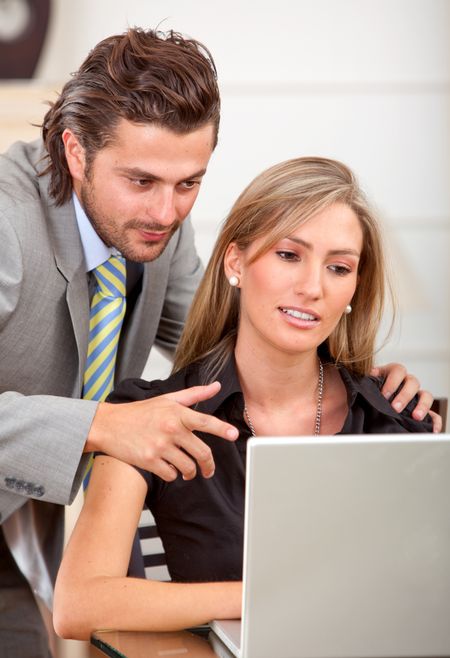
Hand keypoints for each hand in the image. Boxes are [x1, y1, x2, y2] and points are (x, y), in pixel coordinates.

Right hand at [86, 381, 238, 480]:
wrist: (109, 425)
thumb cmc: (139, 412)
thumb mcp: (167, 399)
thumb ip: (194, 394)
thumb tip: (216, 386)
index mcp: (177, 413)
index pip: (205, 421)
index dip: (222, 429)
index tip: (233, 435)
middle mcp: (170, 429)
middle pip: (202, 452)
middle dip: (208, 465)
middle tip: (208, 470)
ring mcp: (160, 446)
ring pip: (187, 467)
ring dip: (190, 472)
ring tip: (187, 470)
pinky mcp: (149, 461)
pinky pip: (171, 474)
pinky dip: (172, 474)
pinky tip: (169, 468)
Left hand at [371, 363, 441, 431]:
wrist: (368, 405)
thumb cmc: (368, 394)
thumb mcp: (366, 386)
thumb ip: (366, 383)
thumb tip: (362, 382)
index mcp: (392, 373)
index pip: (397, 370)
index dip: (392, 382)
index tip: (384, 395)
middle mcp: (406, 383)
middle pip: (412, 382)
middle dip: (404, 395)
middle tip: (395, 408)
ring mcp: (416, 396)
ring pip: (426, 395)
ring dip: (422, 406)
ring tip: (415, 417)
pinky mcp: (422, 410)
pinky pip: (433, 414)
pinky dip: (434, 421)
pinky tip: (431, 429)